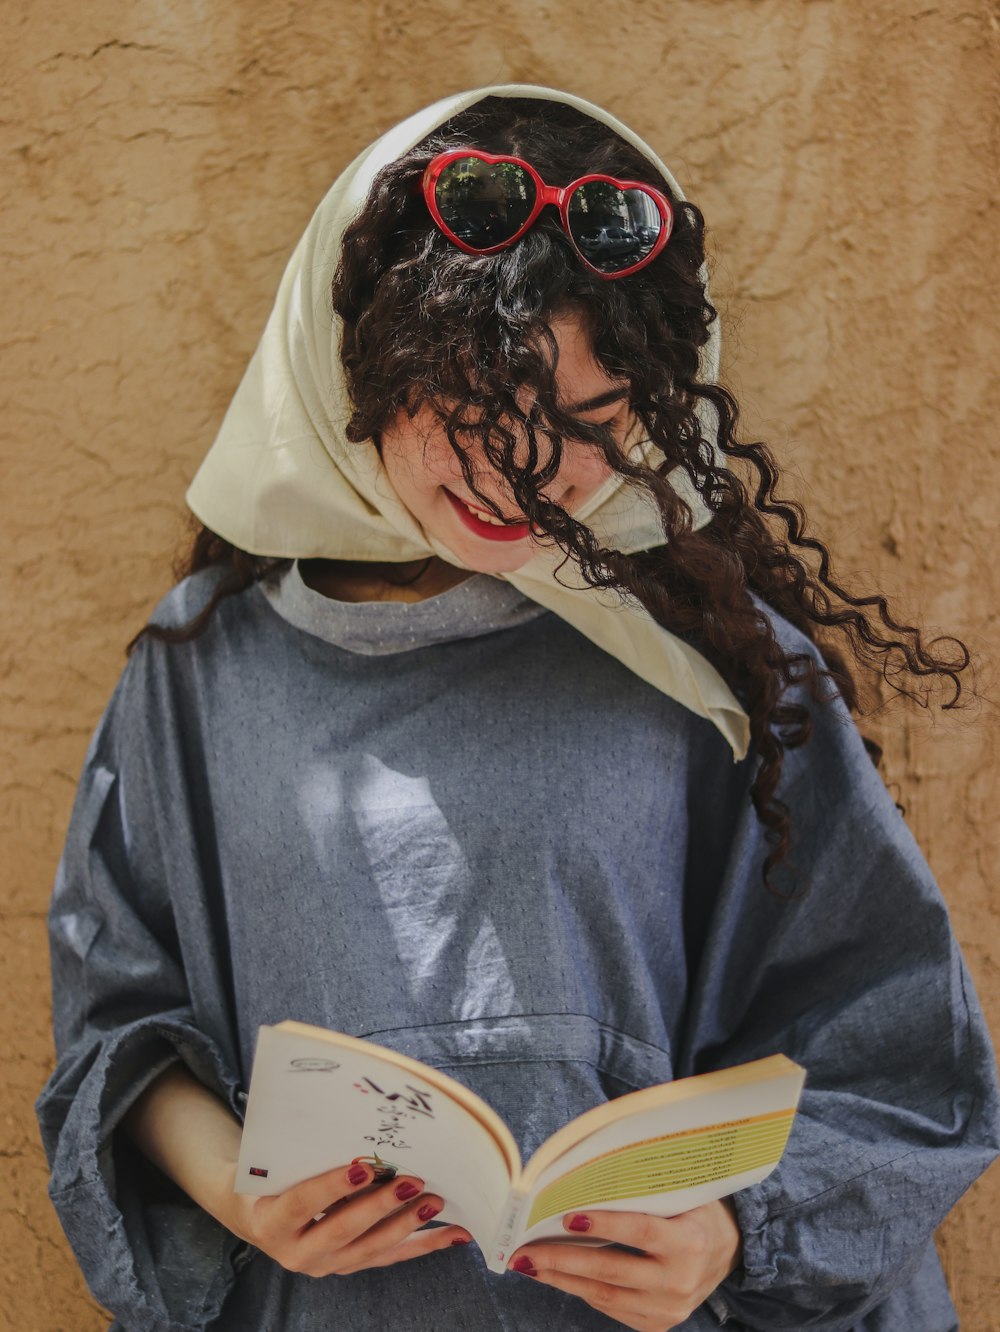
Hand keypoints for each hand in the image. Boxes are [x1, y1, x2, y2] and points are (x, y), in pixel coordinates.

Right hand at [226, 1162, 472, 1276]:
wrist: (257, 1214)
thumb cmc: (268, 1177)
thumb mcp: (272, 1164)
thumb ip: (301, 1151)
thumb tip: (345, 1118)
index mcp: (272, 1222)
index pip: (303, 1203)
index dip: (332, 1186)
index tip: (363, 1167)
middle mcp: (297, 1252)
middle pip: (342, 1230)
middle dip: (379, 1206)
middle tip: (411, 1182)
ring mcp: (325, 1263)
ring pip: (370, 1249)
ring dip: (406, 1226)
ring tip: (435, 1202)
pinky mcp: (348, 1265)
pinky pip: (389, 1257)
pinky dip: (423, 1244)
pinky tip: (454, 1234)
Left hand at [506, 1199, 740, 1330]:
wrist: (727, 1253)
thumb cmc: (696, 1212)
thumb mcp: (682, 1194)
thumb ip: (644, 1192)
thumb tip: (586, 1178)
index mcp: (689, 1243)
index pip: (640, 1232)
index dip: (604, 1224)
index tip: (567, 1216)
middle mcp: (680, 1281)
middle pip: (612, 1271)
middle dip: (563, 1260)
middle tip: (526, 1250)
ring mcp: (668, 1309)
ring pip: (605, 1296)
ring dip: (563, 1279)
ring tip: (531, 1265)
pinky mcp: (657, 1324)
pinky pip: (611, 1309)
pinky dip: (581, 1291)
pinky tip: (558, 1276)